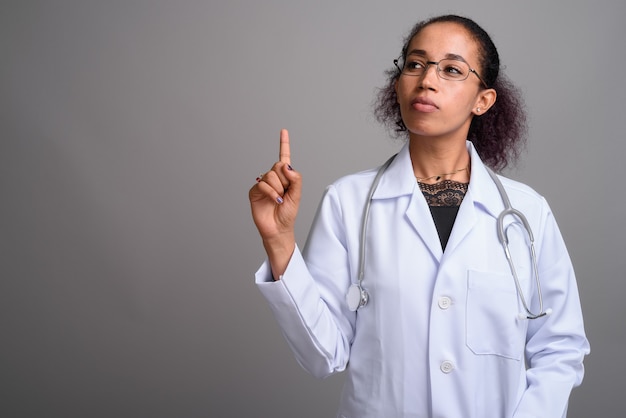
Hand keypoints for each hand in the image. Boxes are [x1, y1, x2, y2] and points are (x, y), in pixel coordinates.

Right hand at [249, 129, 301, 276]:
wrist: (278, 229)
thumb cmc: (288, 213)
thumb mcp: (297, 195)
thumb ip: (295, 179)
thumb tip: (286, 166)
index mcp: (285, 177)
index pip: (284, 157)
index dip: (284, 144)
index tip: (283, 130)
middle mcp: (273, 178)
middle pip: (278, 166)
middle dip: (285, 180)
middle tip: (285, 193)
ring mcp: (263, 184)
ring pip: (271, 175)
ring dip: (278, 188)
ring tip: (279, 200)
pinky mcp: (255, 191)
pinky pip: (263, 184)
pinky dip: (271, 192)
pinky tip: (275, 200)